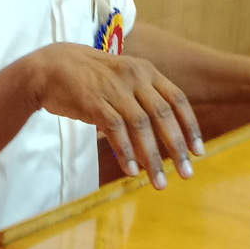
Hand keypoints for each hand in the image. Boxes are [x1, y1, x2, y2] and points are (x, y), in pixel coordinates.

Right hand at [26, 43, 201, 188]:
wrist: (50, 66)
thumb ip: (145, 99)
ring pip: (141, 126)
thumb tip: (167, 133)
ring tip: (159, 182)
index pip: (178, 100)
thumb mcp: (125, 79)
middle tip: (187, 174)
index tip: (199, 152)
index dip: (190, 127)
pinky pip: (115, 129)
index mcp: (147, 72)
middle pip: (163, 116)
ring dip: (152, 157)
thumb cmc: (92, 78)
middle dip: (177, 148)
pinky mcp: (92, 101)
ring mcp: (113, 89)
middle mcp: (134, 78)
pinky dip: (126, 152)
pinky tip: (132, 171)